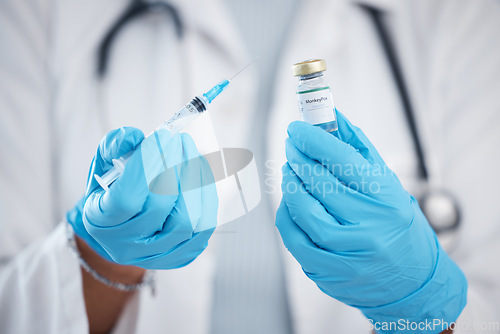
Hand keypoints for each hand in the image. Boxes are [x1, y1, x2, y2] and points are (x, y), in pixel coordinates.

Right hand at [68, 127, 217, 268]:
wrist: (122, 230)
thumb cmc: (113, 192)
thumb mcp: (103, 166)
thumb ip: (114, 146)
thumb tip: (135, 137)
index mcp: (101, 222)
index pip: (126, 198)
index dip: (147, 165)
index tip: (161, 136)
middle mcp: (128, 245)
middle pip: (160, 207)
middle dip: (174, 167)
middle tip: (179, 140)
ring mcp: (157, 255)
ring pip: (188, 220)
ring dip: (194, 180)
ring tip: (191, 153)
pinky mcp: (183, 256)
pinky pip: (204, 225)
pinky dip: (207, 194)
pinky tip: (200, 171)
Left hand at [276, 111, 466, 332]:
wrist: (412, 283)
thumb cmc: (397, 225)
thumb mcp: (388, 184)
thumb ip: (358, 148)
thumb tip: (332, 116)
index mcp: (385, 198)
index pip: (341, 159)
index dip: (313, 139)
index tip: (297, 128)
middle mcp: (367, 225)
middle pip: (318, 182)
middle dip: (298, 157)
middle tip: (292, 145)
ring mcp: (346, 252)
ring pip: (302, 209)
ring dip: (289, 184)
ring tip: (290, 170)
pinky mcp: (327, 271)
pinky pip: (294, 237)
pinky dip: (286, 214)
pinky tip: (290, 202)